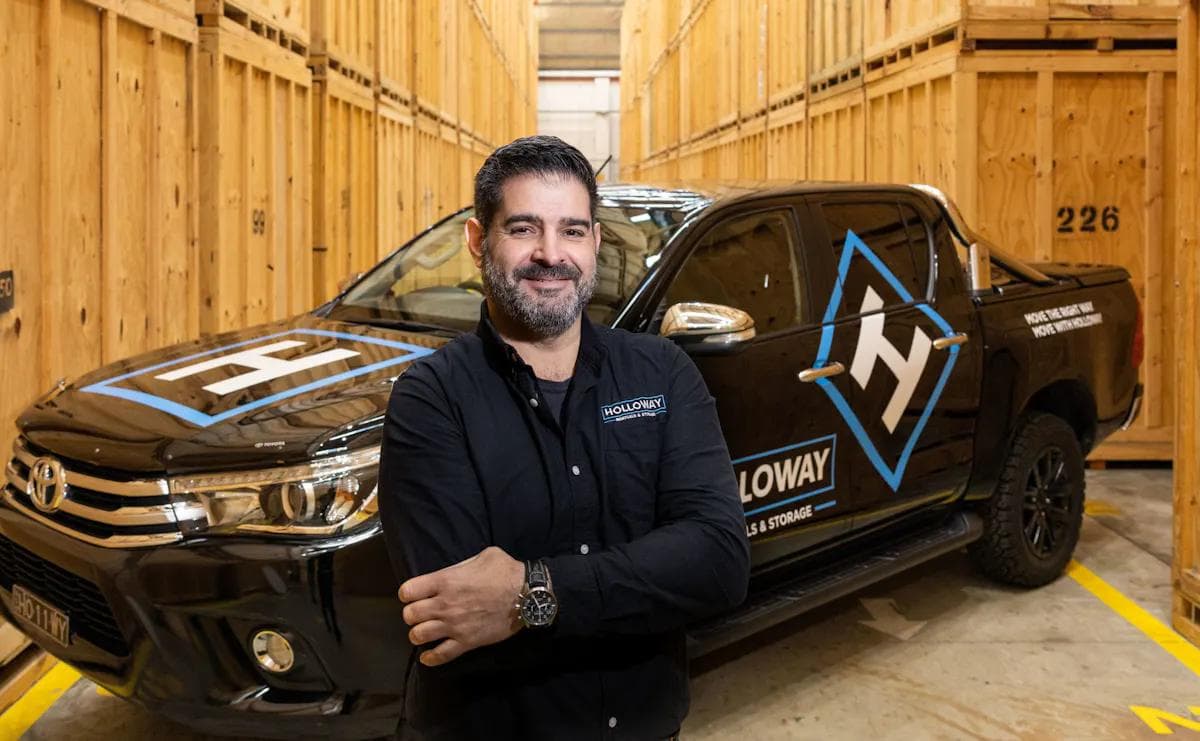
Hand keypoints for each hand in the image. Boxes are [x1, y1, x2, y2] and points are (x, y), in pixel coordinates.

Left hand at [398, 546, 525, 666]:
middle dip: (411, 614)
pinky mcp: (467, 642)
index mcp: (445, 581)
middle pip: (410, 615)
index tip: (413, 595)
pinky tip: (427, 656)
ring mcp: (454, 625)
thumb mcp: (483, 556)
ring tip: (424, 632)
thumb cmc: (506, 571)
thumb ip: (461, 565)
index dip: (408, 593)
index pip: (408, 591)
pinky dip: (430, 658)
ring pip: (419, 636)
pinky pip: (440, 655)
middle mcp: (444, 604)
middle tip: (420, 614)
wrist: (527, 595)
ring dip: (418, 634)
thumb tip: (454, 571)